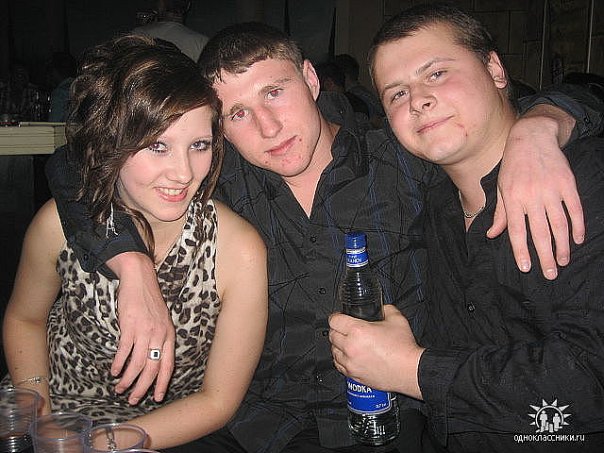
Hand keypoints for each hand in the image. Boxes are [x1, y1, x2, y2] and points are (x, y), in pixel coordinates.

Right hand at [107, 252, 174, 403]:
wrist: (140, 279)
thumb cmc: (149, 301)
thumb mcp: (162, 321)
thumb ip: (160, 340)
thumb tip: (153, 361)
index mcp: (169, 335)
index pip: (168, 365)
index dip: (162, 383)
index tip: (157, 397)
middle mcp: (160, 335)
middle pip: (152, 368)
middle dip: (142, 387)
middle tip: (133, 399)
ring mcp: (145, 330)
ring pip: (137, 363)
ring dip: (127, 379)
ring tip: (120, 388)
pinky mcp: (130, 325)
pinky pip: (124, 351)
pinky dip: (118, 363)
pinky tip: (113, 371)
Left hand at [329, 305, 423, 398]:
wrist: (410, 371)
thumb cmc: (404, 348)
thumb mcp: (397, 319)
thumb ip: (386, 309)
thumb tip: (381, 308)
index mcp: (358, 331)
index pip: (334, 320)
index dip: (337, 316)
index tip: (340, 317)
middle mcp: (350, 347)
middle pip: (332, 335)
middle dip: (337, 330)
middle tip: (346, 329)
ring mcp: (350, 363)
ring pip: (333, 351)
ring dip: (338, 346)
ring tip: (348, 343)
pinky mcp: (353, 375)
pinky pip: (339, 365)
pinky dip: (342, 360)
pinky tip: (350, 356)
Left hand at [488, 105, 583, 279]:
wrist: (531, 136)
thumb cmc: (512, 165)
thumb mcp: (501, 188)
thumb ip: (500, 213)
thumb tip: (492, 235)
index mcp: (512, 199)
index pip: (516, 231)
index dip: (521, 250)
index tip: (526, 268)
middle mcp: (531, 196)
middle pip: (540, 232)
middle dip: (544, 256)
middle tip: (550, 274)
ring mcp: (551, 190)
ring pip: (559, 224)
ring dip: (562, 246)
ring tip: (563, 261)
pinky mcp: (567, 183)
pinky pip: (574, 209)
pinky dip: (578, 226)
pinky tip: (577, 239)